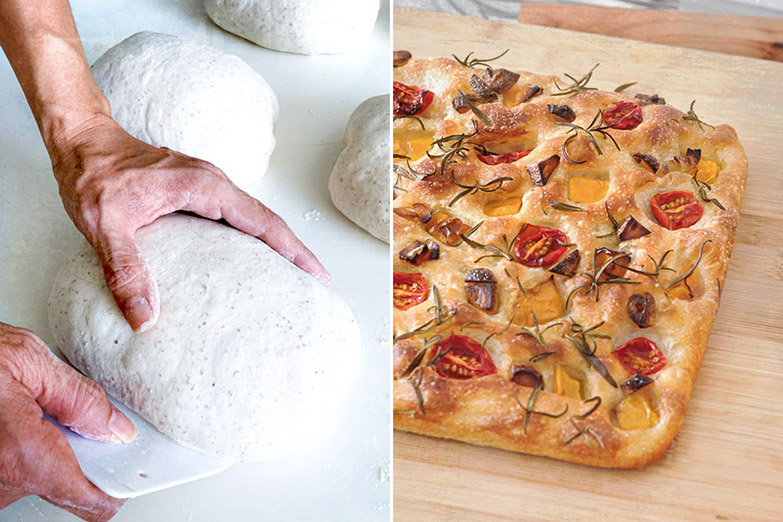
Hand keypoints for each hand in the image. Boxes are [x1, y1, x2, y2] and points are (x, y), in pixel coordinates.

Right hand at [0, 322, 135, 520]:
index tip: (130, 465)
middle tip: (64, 410)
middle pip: (67, 483)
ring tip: (25, 404)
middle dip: (75, 448)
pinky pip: (10, 470)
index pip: (94, 502)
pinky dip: (19, 447)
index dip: (118, 483)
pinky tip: (8, 416)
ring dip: (43, 444)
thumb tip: (116, 429)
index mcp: (27, 458)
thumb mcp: (28, 363)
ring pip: (36, 475)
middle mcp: (1, 484)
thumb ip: (80, 400)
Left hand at [49, 114, 329, 332]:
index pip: (263, 221)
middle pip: (267, 220)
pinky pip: (234, 217)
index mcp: (204, 186)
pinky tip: (248, 259)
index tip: (317, 273)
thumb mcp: (104, 224)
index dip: (293, 249)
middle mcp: (213, 183)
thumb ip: (125, 269)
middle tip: (312, 283)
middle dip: (294, 251)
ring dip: (275, 244)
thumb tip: (145, 317)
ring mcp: (205, 186)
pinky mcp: (195, 192)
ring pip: (252, 218)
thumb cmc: (93, 174)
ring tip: (289, 276)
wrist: (81, 141)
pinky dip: (251, 238)